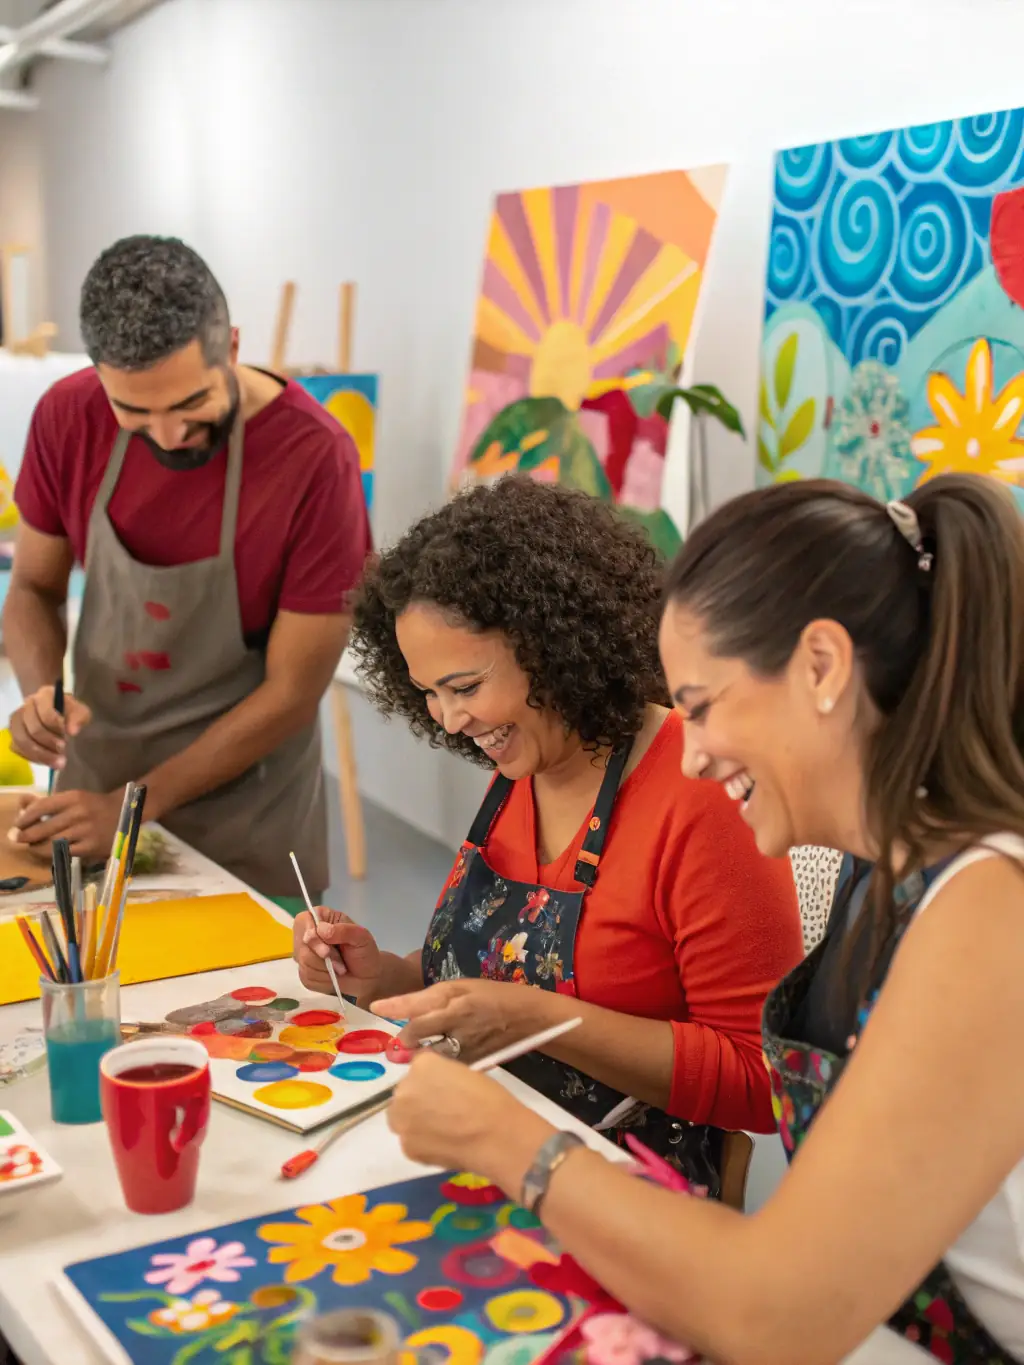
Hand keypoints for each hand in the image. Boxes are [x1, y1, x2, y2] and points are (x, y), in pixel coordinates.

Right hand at [9, 686, 91, 768]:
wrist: (56, 712)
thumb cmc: (69, 712)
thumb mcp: (80, 711)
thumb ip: (79, 718)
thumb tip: (73, 731)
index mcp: (44, 696)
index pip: (46, 713)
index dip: (56, 727)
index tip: (68, 736)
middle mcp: (27, 706)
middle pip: (33, 729)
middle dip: (49, 743)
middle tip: (63, 751)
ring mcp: (17, 721)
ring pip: (22, 741)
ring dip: (41, 754)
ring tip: (58, 762)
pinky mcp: (14, 734)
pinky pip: (18, 749)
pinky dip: (33, 757)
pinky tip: (47, 761)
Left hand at [11, 788, 121, 859]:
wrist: (126, 814)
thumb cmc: (95, 805)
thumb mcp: (75, 798)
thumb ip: (50, 803)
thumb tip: (23, 806)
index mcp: (74, 797)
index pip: (42, 806)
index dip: (26, 817)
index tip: (18, 824)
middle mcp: (79, 813)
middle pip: (43, 827)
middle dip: (26, 835)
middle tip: (18, 838)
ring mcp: (85, 831)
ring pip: (52, 843)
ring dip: (37, 847)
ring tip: (32, 847)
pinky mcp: (91, 846)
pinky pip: (65, 853)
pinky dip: (54, 854)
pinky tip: (50, 853)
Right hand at [293, 908, 381, 999]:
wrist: (366, 976)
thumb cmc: (364, 951)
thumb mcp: (361, 937)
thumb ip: (343, 930)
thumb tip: (321, 930)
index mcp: (320, 917)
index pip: (303, 920)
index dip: (311, 934)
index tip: (326, 950)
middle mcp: (308, 933)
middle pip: (302, 946)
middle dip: (324, 957)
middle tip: (341, 962)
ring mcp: (303, 953)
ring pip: (304, 963)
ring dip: (326, 969)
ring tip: (340, 968)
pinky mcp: (303, 972)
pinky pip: (306, 977)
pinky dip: (323, 979)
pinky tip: (333, 976)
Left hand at [373, 978, 550, 1063]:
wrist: (529, 1019)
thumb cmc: (492, 996)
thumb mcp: (461, 987)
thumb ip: (428, 999)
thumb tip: (392, 1009)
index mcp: (456, 1005)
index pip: (417, 1014)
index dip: (394, 1011)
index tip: (376, 1009)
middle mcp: (459, 1028)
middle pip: (420, 1042)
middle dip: (406, 1043)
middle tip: (403, 1043)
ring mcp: (468, 1051)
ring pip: (433, 1061)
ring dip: (421, 1060)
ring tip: (420, 1057)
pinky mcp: (476, 1067)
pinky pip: (449, 1073)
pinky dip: (439, 1072)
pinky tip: (439, 1070)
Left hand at [388, 1050, 552, 1179]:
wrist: (495, 1136)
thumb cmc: (489, 1099)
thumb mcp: (464, 1073)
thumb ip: (442, 1076)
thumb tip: (436, 1088)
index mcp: (422, 1065)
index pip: (418, 1069)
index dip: (432, 1081)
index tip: (445, 1091)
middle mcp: (404, 1090)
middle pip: (405, 1094)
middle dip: (418, 1101)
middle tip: (442, 1112)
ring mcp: (402, 1120)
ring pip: (402, 1119)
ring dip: (416, 1121)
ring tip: (443, 1130)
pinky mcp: (406, 1147)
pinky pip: (411, 1142)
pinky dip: (423, 1143)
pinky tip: (444, 1145)